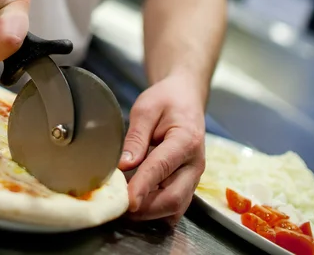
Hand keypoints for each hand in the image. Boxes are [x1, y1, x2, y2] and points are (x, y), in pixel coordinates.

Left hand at [119, 73, 205, 223]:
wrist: (185, 99)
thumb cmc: (166, 100)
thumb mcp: (146, 109)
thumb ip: (136, 137)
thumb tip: (123, 165)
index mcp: (186, 140)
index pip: (161, 168)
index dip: (142, 186)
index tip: (126, 201)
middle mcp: (195, 164)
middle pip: (173, 198)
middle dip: (145, 208)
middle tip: (118, 207)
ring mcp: (194, 177)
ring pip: (175, 208)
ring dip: (150, 213)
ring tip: (124, 207)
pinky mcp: (188, 184)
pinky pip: (175, 206)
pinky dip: (157, 211)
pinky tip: (139, 202)